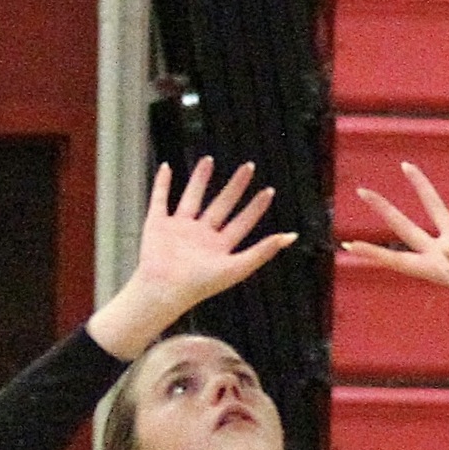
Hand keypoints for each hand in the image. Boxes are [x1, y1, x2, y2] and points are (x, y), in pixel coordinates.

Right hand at [89, 159, 297, 358]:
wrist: (165, 290)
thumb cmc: (200, 285)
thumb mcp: (238, 268)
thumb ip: (263, 251)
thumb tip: (291, 237)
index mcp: (219, 248)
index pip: (243, 223)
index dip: (256, 207)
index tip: (269, 190)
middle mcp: (200, 236)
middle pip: (222, 205)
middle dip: (235, 186)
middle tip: (249, 166)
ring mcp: (178, 229)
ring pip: (192, 197)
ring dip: (200, 179)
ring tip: (208, 159)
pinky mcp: (157, 225)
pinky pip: (160, 199)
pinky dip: (161, 184)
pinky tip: (166, 167)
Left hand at [344, 157, 448, 317]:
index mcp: (431, 267)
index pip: (394, 259)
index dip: (371, 253)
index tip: (348, 244)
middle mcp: (439, 251)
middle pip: (404, 226)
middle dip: (384, 209)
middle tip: (363, 191)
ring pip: (435, 207)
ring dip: (422, 187)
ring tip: (407, 166)